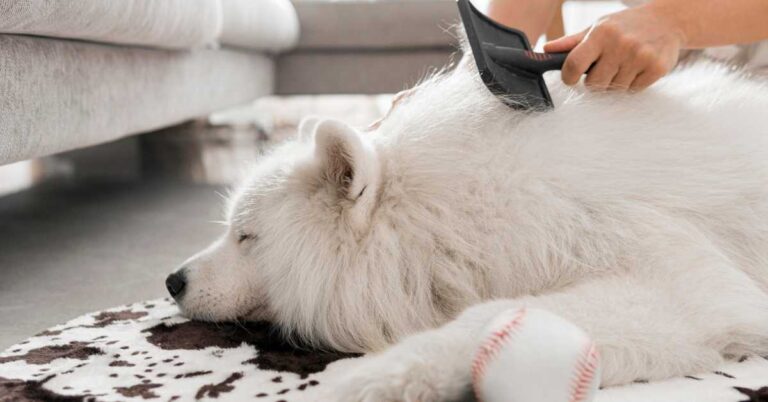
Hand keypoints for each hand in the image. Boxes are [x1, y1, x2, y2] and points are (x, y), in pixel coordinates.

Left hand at [544, 4, 685, 90]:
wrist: (667, 20)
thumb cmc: (625, 26)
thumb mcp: (597, 27)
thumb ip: (571, 42)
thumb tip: (545, 49)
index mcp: (601, 33)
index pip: (574, 64)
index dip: (569, 77)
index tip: (571, 79)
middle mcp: (620, 44)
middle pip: (594, 85)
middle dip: (595, 82)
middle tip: (605, 69)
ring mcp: (640, 56)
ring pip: (614, 89)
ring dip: (615, 82)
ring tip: (624, 64)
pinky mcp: (656, 68)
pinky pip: (633, 91)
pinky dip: (632, 84)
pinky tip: (638, 68)